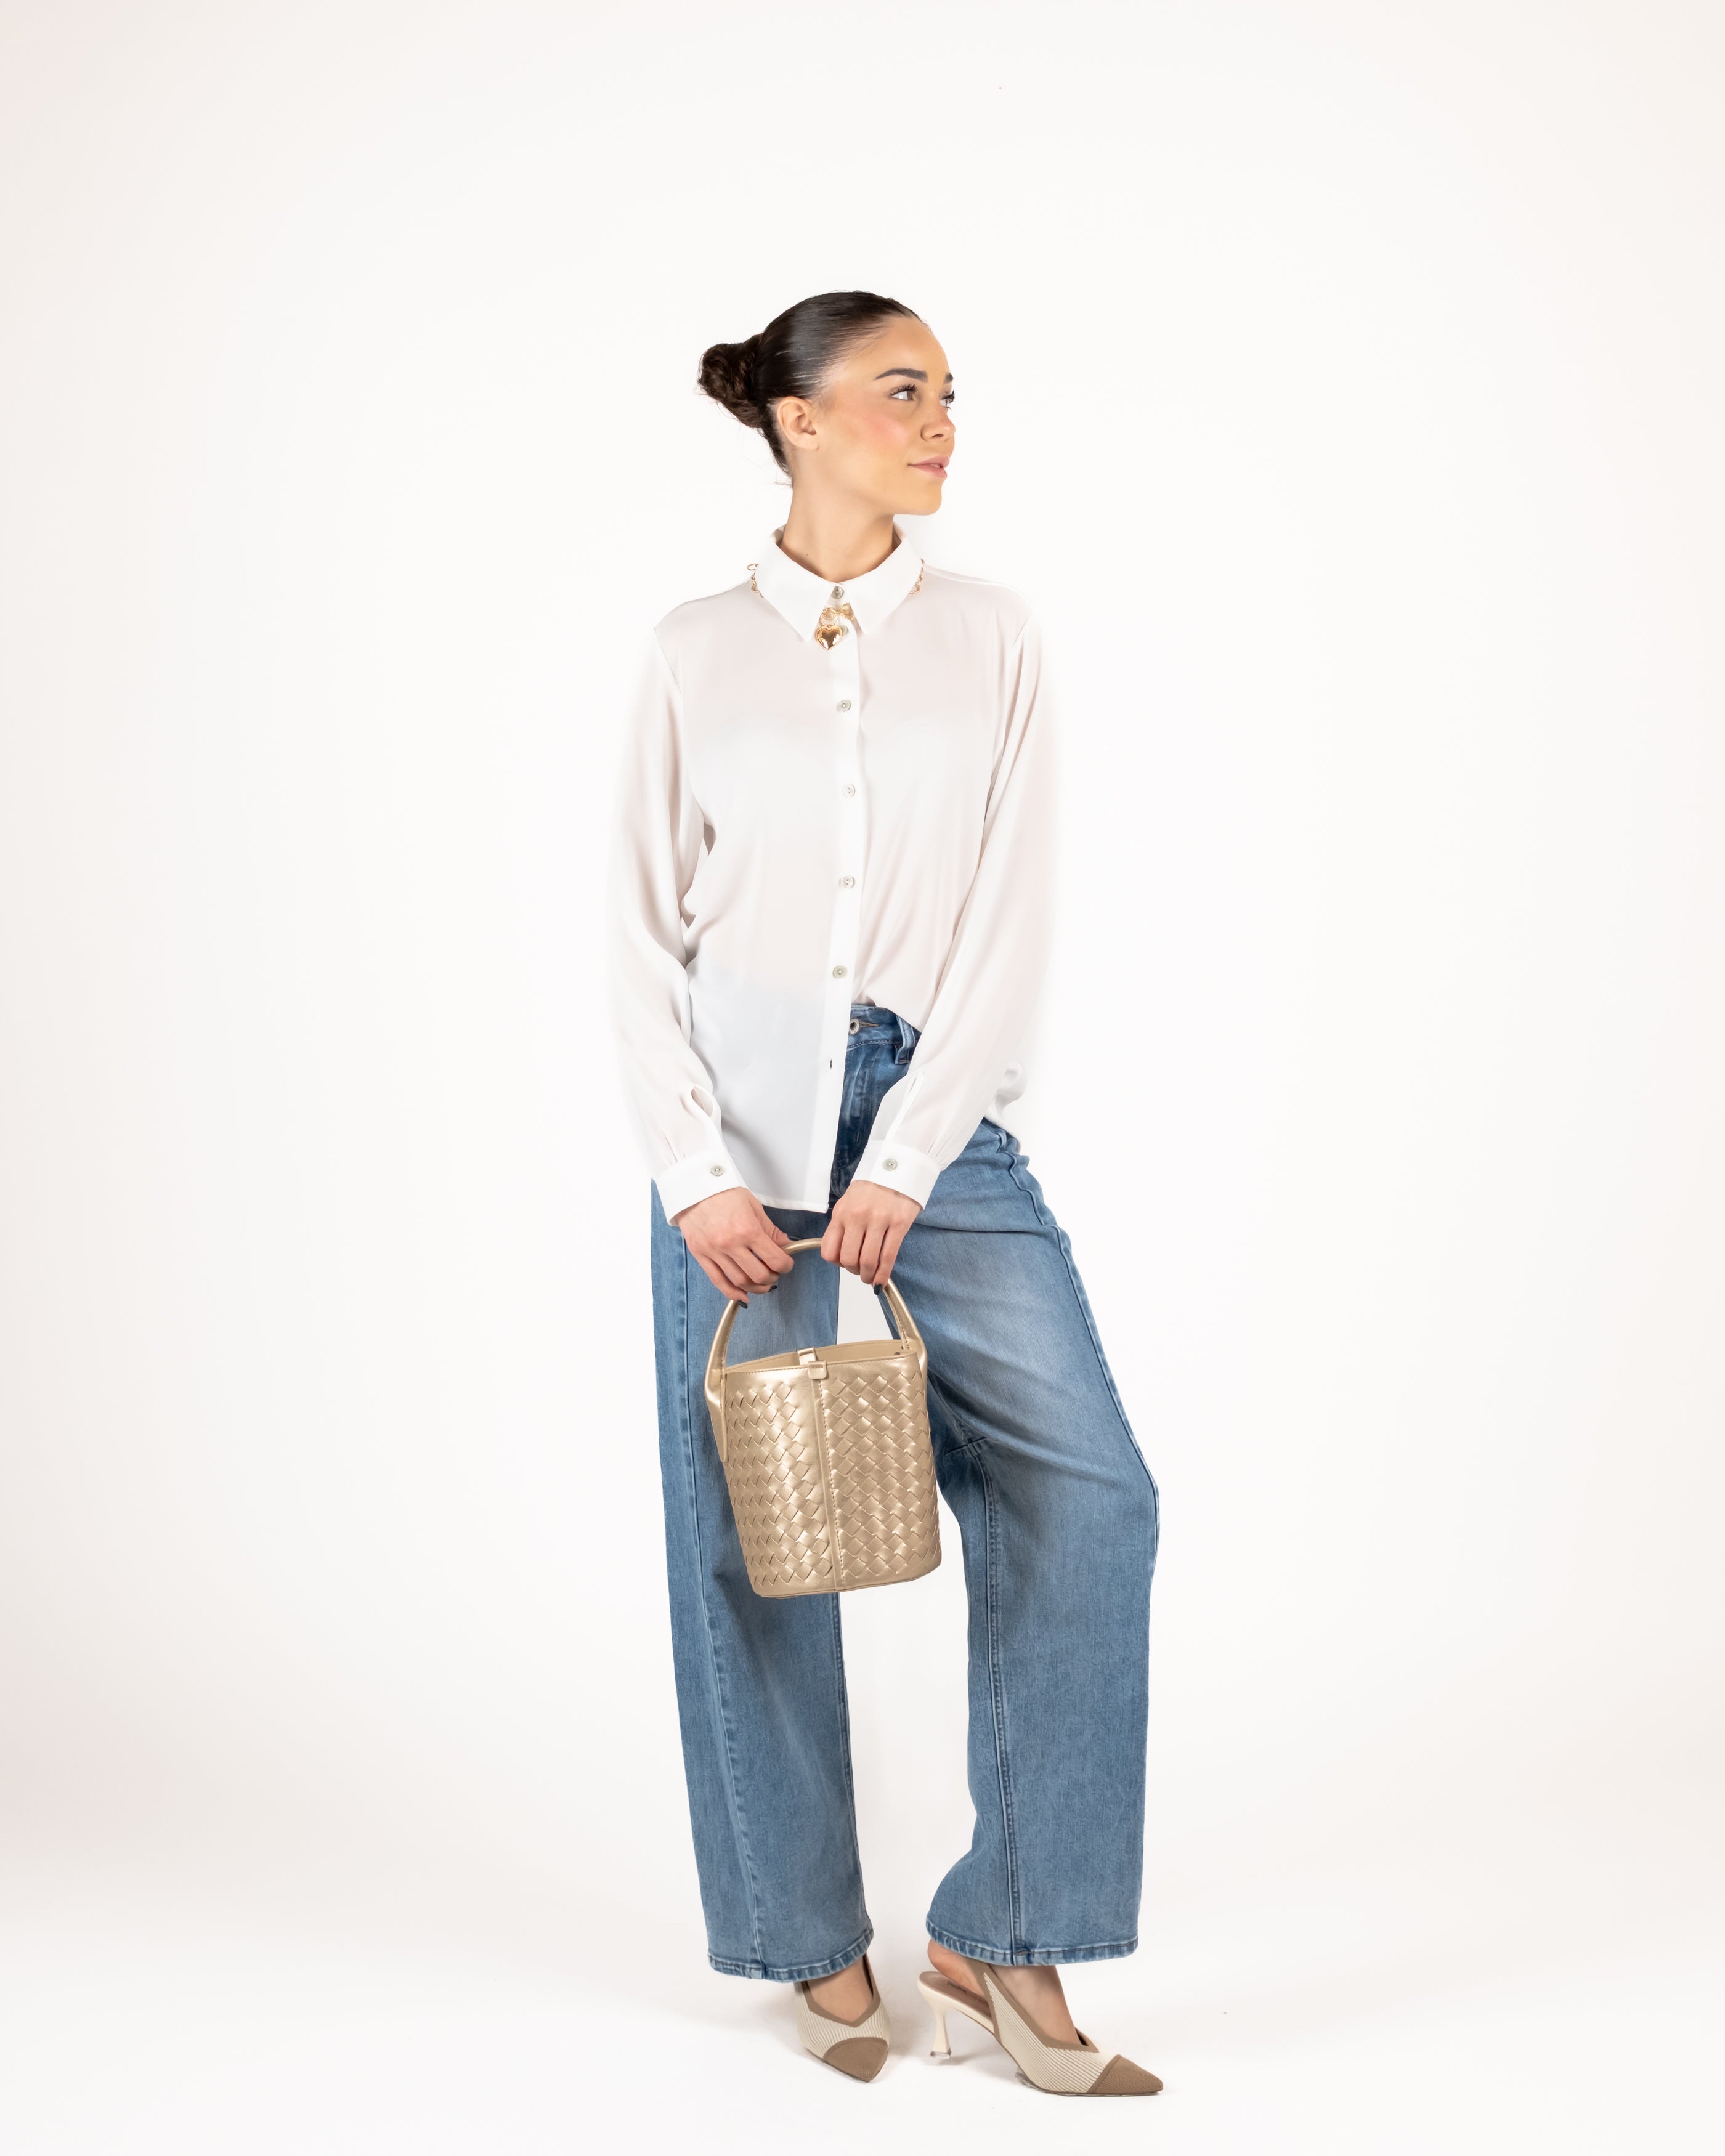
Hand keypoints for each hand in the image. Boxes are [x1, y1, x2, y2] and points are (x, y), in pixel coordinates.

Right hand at [673, 1187, 794, 1303]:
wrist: (694, 1187)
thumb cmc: (723, 1193)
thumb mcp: (753, 1206)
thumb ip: (769, 1229)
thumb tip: (784, 1245)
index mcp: (748, 1229)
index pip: (774, 1259)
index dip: (785, 1266)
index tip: (786, 1264)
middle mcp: (731, 1243)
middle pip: (758, 1275)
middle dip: (772, 1278)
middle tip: (775, 1273)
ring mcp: (714, 1251)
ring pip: (739, 1282)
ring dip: (755, 1288)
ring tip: (762, 1284)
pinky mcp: (701, 1255)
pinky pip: (718, 1281)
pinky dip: (732, 1293)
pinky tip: (742, 1296)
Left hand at [822, 1179, 921, 1287]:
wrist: (897, 1168)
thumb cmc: (872, 1187)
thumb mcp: (849, 1202)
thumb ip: (843, 1225)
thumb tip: (842, 1254)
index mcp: (842, 1213)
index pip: (829, 1250)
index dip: (836, 1263)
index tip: (844, 1263)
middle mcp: (857, 1217)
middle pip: (848, 1259)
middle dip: (854, 1271)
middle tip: (860, 1271)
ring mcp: (879, 1220)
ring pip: (868, 1261)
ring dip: (868, 1275)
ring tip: (871, 1276)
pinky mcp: (899, 1224)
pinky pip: (888, 1256)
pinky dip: (884, 1273)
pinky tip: (882, 1279)